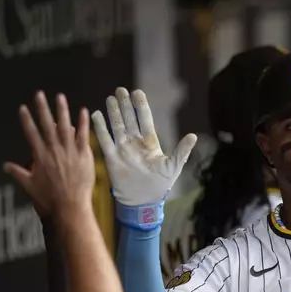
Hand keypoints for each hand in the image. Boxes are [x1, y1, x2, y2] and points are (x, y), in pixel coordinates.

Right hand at [3, 92, 93, 215]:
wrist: (70, 206)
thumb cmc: (49, 199)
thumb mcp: (29, 186)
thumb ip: (18, 173)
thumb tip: (5, 165)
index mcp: (39, 156)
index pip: (31, 133)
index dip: (26, 120)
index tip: (23, 108)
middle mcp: (54, 150)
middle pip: (46, 125)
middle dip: (42, 109)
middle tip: (39, 94)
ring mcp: (69, 151)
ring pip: (65, 126)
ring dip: (62, 110)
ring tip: (59, 97)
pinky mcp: (84, 155)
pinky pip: (84, 136)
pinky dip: (84, 123)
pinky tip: (84, 111)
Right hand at [91, 88, 196, 205]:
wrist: (144, 201)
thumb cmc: (160, 184)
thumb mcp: (174, 166)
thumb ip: (182, 151)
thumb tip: (194, 136)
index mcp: (150, 142)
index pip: (145, 119)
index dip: (141, 106)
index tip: (137, 92)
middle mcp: (135, 142)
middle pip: (129, 119)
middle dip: (125, 104)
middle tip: (120, 90)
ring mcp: (123, 149)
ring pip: (117, 126)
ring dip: (113, 112)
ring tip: (110, 98)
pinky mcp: (112, 158)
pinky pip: (105, 140)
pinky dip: (100, 128)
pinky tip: (96, 115)